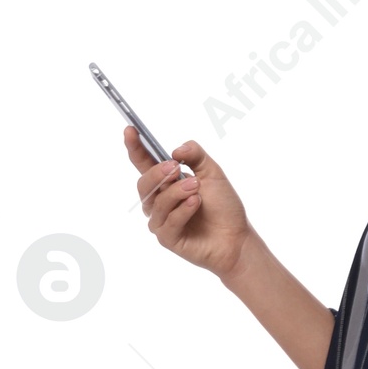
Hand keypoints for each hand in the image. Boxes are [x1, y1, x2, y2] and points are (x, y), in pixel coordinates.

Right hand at [126, 125, 248, 278]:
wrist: (236, 237)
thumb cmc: (223, 206)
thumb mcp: (212, 173)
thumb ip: (195, 155)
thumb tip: (176, 149)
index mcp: (166, 182)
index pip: (144, 163)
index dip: (135, 147)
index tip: (130, 129)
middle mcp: (159, 201)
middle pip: (143, 184)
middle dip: (157, 173)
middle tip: (175, 167)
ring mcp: (161, 221)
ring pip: (156, 202)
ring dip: (176, 192)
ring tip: (196, 187)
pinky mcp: (168, 239)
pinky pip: (168, 222)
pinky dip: (183, 210)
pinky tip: (197, 204)